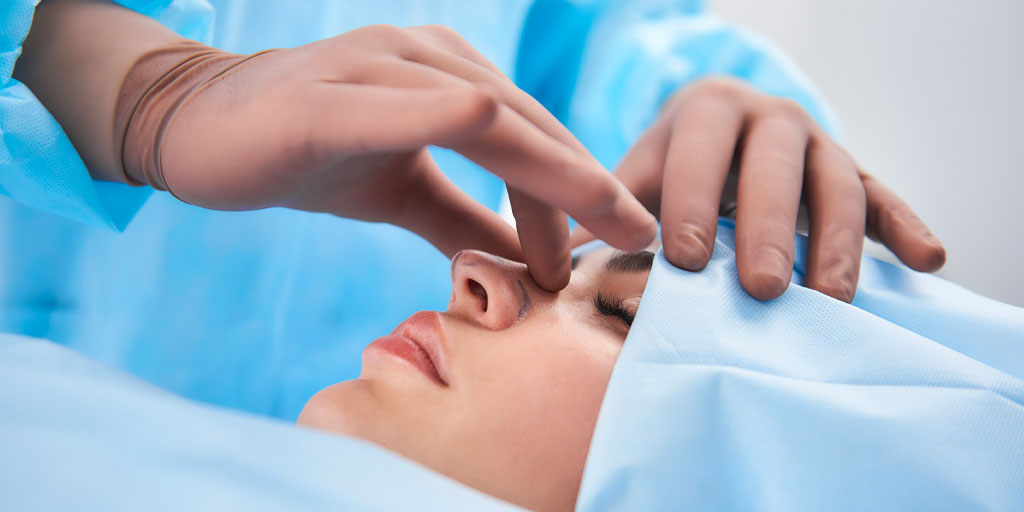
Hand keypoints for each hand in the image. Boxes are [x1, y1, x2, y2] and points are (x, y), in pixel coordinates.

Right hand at [16, 1, 655, 291]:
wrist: (199, 127)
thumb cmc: (309, 152)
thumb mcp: (405, 194)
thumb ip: (466, 222)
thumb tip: (528, 266)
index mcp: (450, 77)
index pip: (535, 138)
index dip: (583, 191)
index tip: (624, 243)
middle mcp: (428, 59)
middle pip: (528, 127)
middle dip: (588, 187)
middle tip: (640, 241)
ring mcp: (379, 67)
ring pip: (488, 117)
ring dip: (545, 177)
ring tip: (584, 239)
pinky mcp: (329, 96)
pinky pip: (408, 105)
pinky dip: (456, 121)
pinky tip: (495, 134)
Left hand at [574, 77, 944, 301]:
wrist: (724, 127)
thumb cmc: (672, 166)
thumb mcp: (638, 175)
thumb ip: (609, 213)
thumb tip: (559, 272)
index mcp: (706, 111)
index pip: (699, 152)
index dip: (692, 202)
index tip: (684, 259)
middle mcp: (770, 117)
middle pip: (775, 169)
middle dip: (768, 230)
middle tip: (761, 290)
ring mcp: (820, 142)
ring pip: (836, 185)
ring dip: (838, 242)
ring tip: (832, 300)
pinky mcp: (855, 169)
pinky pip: (884, 194)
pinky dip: (905, 224)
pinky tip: (928, 260)